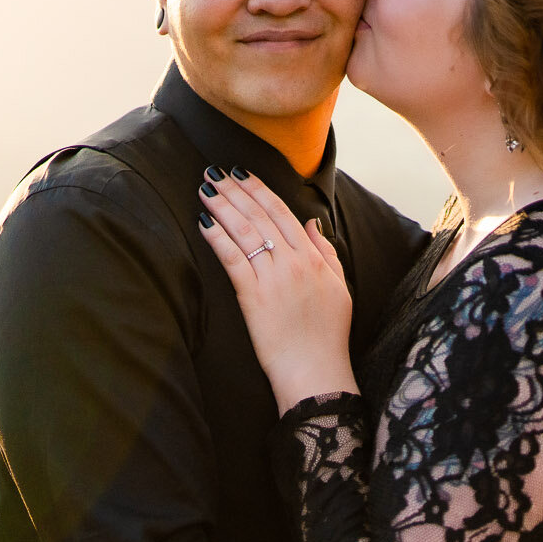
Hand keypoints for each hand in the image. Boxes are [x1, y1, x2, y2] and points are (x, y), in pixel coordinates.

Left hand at [197, 169, 355, 409]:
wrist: (315, 371)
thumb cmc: (327, 335)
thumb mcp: (339, 288)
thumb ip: (327, 252)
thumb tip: (313, 222)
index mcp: (314, 257)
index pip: (282, 213)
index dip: (259, 190)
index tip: (242, 174)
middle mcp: (293, 262)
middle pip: (259, 215)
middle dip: (235, 190)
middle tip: (214, 171)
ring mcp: (273, 278)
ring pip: (244, 231)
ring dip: (222, 206)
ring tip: (205, 188)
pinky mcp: (253, 297)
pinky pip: (232, 259)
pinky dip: (217, 237)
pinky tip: (203, 221)